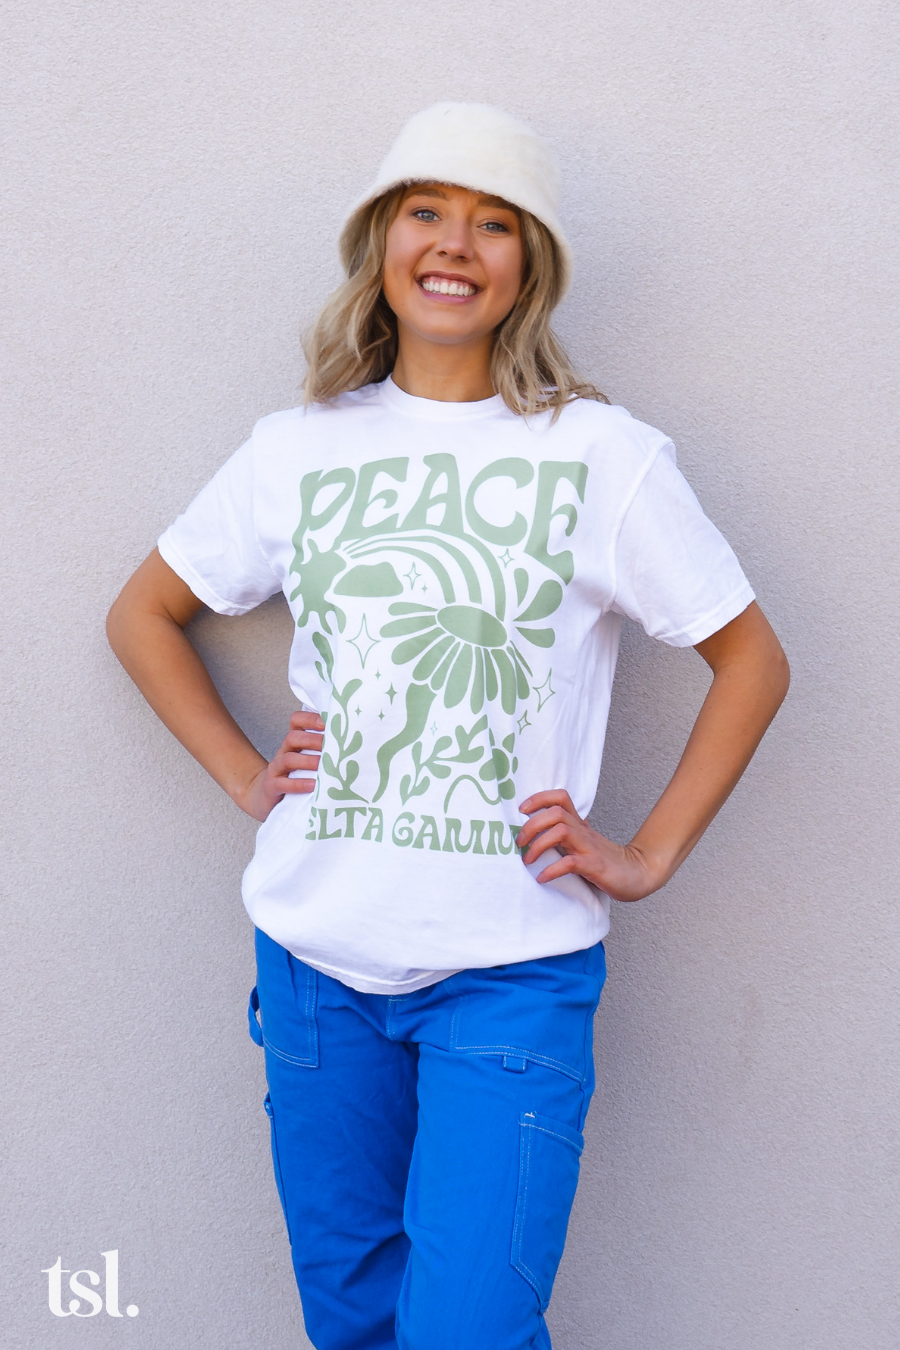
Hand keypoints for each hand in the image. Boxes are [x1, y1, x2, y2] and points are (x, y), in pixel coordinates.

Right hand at [237, 710, 323, 822]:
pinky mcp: (272, 787)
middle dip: (313, 740)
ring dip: (308, 761)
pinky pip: (283, 783)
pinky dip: (299, 784)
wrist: (265, 797)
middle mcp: (284, 751)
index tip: (330, 722)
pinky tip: (314, 786)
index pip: (296, 720)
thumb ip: (322, 750)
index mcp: (294, 742)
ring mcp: (276, 769)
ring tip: (324, 766)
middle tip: (333, 745)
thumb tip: (354, 743)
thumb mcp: (306, 759)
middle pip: (293, 737)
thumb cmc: (294, 776)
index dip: (311, 719)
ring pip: (288, 759)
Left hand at [516, 790, 667, 902]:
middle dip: (531, 825)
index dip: (539, 798)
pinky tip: (542, 878)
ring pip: (560, 832)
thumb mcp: (582, 842)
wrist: (638, 873)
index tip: (522, 811)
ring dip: (538, 845)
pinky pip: (570, 863)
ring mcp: (589, 848)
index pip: (560, 797)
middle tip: (519, 843)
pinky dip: (552, 870)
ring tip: (528, 860)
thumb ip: (565, 835)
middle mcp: (583, 832)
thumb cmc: (606, 860)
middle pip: (555, 812)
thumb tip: (537, 833)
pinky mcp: (595, 867)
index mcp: (579, 824)